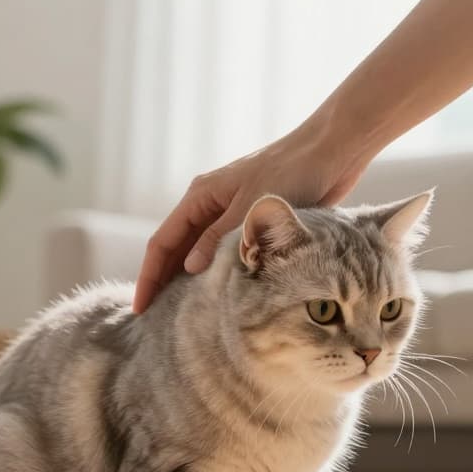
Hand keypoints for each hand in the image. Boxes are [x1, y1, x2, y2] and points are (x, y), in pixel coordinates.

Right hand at [132, 124, 367, 312]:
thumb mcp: (250, 209)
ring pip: (198, 251)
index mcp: (200, 196)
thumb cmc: (291, 172)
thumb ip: (218, 240)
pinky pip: (223, 251)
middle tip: (155, 319)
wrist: (331, 152)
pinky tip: (216, 293)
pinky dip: (214, 272)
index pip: (162, 242)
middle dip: (162, 281)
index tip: (141, 309)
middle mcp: (209, 204)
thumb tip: (188, 269)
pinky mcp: (253, 221)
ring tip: (182, 312)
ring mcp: (230, 211)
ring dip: (187, 279)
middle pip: (175, 248)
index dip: (149, 277)